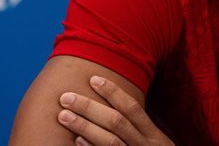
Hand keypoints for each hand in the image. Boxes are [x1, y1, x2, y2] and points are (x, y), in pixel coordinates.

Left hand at [57, 75, 173, 145]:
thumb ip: (140, 132)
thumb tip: (115, 110)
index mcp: (154, 137)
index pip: (132, 109)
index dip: (113, 92)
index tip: (93, 79)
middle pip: (117, 122)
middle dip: (90, 107)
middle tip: (66, 96)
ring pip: (110, 141)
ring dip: (85, 126)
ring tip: (63, 115)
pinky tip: (75, 140)